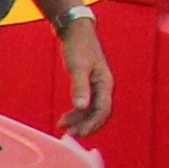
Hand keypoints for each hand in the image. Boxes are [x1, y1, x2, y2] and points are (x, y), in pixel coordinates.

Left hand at [57, 11, 114, 139]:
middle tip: (69, 136)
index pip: (103, 111)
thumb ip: (79, 86)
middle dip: (86, 126)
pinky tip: (65, 118)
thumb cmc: (78, 46)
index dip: (91, 124)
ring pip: (92, 111)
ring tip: (63, 127)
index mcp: (105, 83)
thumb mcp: (77, 66)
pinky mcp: (90, 85)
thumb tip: (81, 106)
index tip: (77, 133)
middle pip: (99, 114)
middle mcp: (105, 87)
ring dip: (80, 121)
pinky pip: (87, 105)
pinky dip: (77, 113)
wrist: (76, 32)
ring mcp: (98, 86)